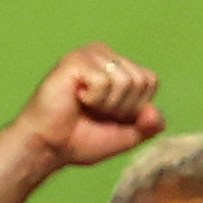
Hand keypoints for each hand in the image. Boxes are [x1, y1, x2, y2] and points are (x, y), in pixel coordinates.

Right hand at [9, 43, 163, 171]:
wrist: (46, 147)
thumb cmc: (78, 140)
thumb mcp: (123, 136)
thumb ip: (147, 125)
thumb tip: (156, 114)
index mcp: (116, 66)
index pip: (150, 81)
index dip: (135, 108)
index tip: (108, 116)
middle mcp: (104, 55)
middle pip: (141, 81)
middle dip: (122, 107)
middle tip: (94, 112)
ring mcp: (89, 54)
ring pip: (126, 81)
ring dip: (107, 104)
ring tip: (84, 105)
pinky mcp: (75, 60)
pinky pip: (105, 82)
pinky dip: (94, 99)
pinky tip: (75, 98)